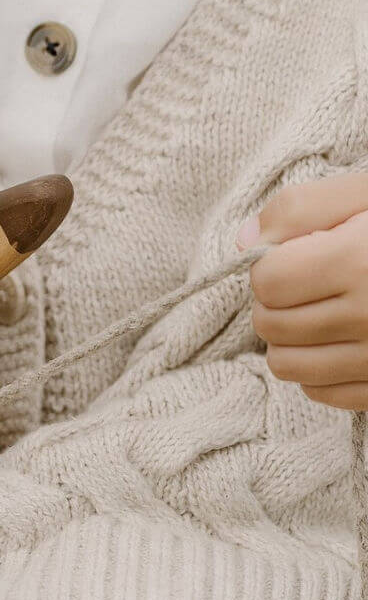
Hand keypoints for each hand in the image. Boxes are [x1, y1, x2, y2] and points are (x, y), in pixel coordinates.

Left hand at [240, 173, 367, 409]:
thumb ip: (301, 207)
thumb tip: (245, 241)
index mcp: (361, 263)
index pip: (266, 281)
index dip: (272, 263)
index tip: (299, 252)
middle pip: (270, 324)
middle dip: (277, 299)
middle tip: (310, 279)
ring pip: (286, 365)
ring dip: (290, 338)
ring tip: (322, 309)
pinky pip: (321, 392)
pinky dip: (319, 368)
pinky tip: (342, 338)